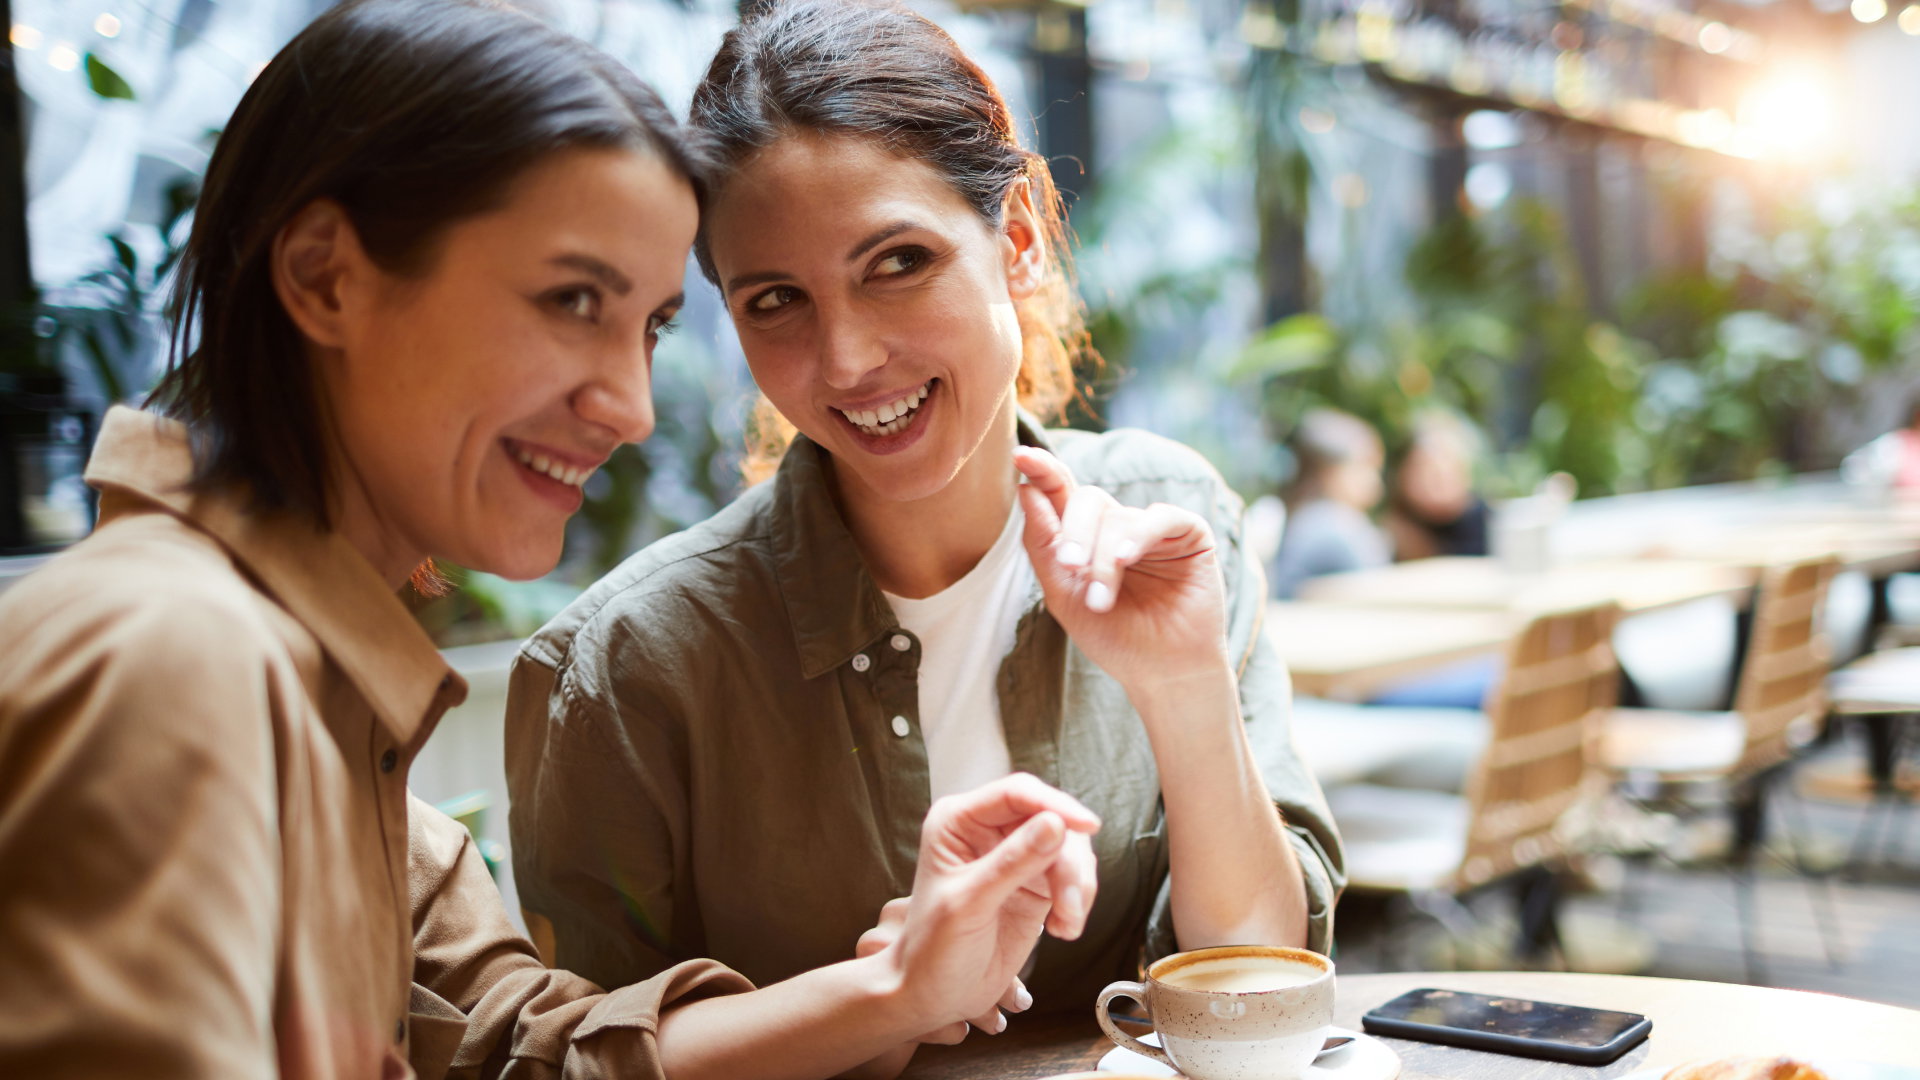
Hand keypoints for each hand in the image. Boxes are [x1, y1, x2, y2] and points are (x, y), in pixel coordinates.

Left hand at [881, 774, 1099, 1037]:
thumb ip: (1012, 862)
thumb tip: (1057, 824)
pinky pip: (1072, 876)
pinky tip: (1064, 929)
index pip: (1016, 794)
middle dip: (1068, 863)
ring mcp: (1015, 855)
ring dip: (1076, 886)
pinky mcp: (1036, 883)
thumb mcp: (970, 903)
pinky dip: (1077, 900)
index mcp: (959, 820)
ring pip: (1068, 848)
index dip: (1055, 804)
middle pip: (1052, 819)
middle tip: (1068, 906)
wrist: (937, 994)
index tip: (1087, 827)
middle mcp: (988, 830)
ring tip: (1066, 924)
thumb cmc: (934, 948)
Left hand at [1013, 446, 1230, 686]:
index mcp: (1086, 537)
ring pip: (1119, 517)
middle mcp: (1118, 526)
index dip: (1042, 470)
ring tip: (1102, 599)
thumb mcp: (1065, 594)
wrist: (1162, 673)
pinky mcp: (1189, 534)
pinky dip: (1139, 535)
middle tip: (1070, 566)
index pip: (1061, 492)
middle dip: (1074, 532)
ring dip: (1104, 557)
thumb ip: (1043, 544)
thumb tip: (1026, 489)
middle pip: (1087, 500)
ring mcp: (1153, 529)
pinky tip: (1127, 558)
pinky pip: (1160, 518)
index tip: (1020, 454)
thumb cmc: (1114, 637)